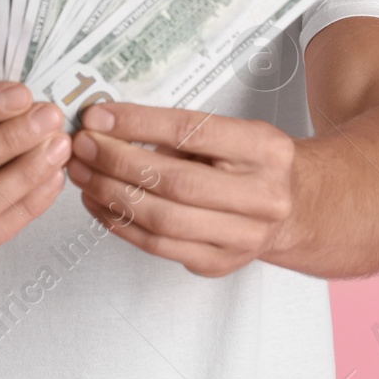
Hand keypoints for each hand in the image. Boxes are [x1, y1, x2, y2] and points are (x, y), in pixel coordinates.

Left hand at [66, 103, 297, 277]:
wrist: (297, 207)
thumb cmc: (253, 162)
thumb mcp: (233, 132)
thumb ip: (179, 131)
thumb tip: (108, 123)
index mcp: (265, 149)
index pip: (191, 131)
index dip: (138, 123)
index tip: (98, 116)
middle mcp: (261, 195)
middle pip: (174, 181)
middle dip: (116, 161)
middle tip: (82, 145)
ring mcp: (243, 236)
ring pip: (162, 219)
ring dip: (110, 194)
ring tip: (82, 173)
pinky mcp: (220, 263)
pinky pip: (158, 246)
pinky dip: (120, 223)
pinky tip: (98, 202)